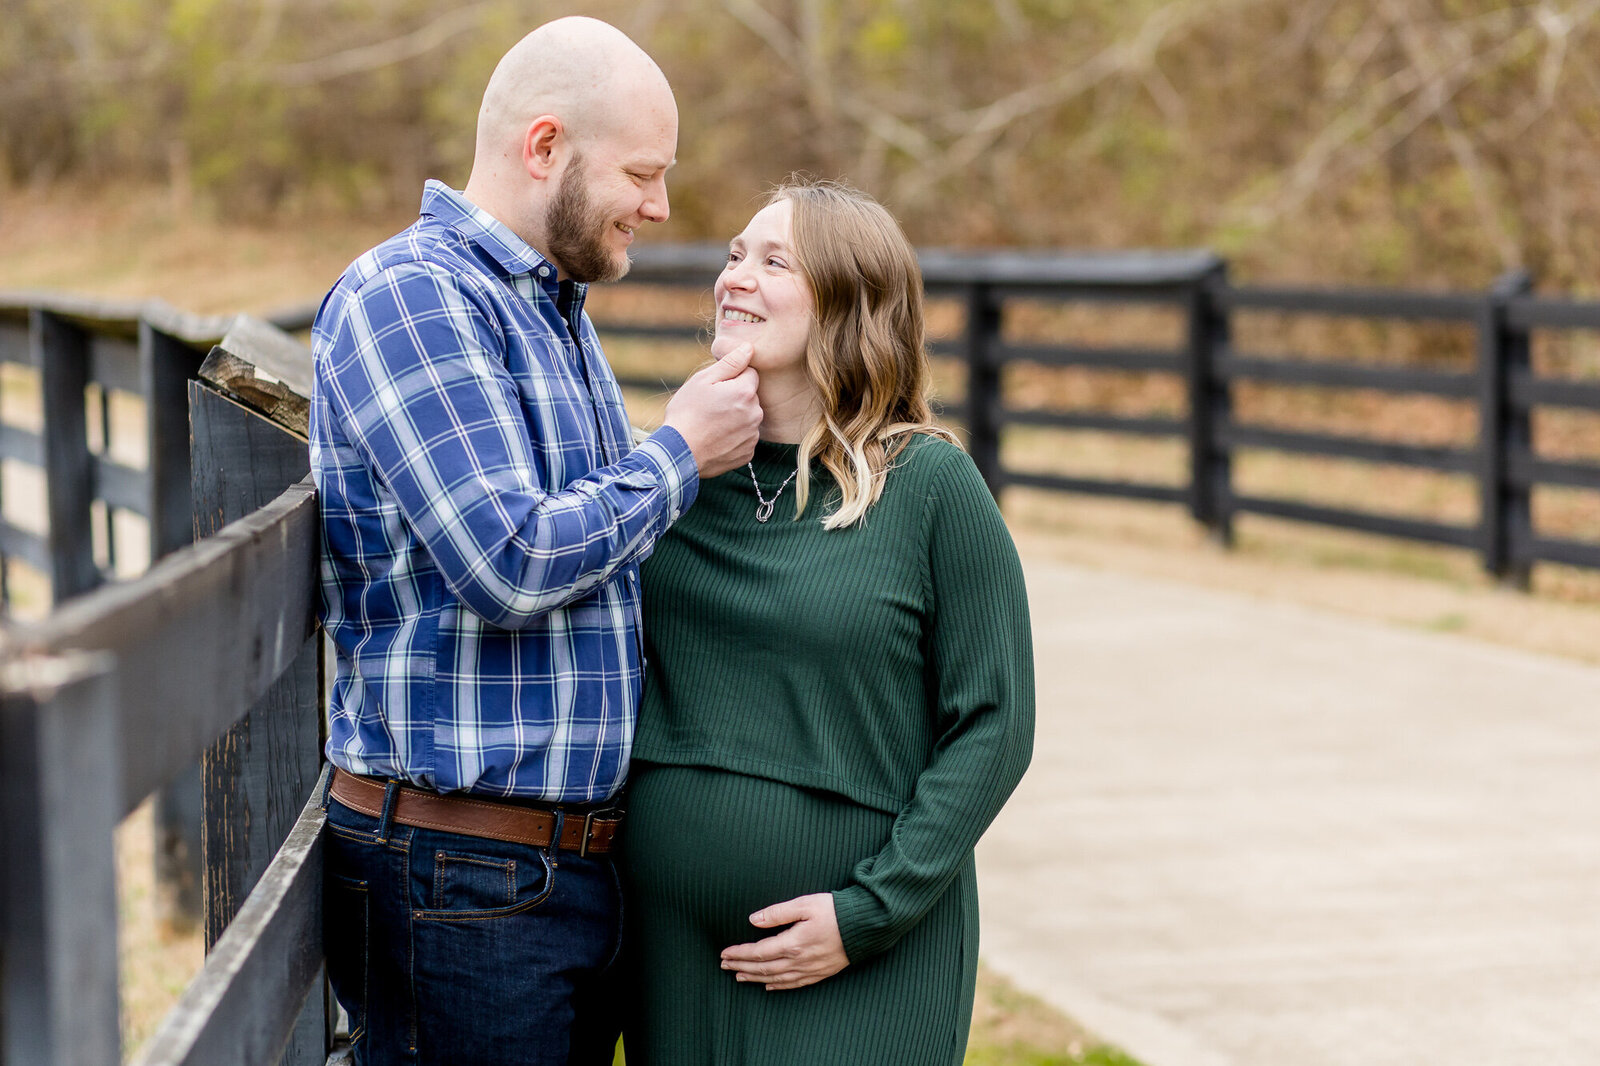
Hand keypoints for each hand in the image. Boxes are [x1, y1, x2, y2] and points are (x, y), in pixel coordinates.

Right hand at [663, 342, 761, 478]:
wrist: (679, 453)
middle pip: (750, 396)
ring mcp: (752, 436)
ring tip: (712, 424)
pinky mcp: (748, 453)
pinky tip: (716, 438)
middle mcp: (755, 414)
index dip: (731, 378)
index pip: (750, 373)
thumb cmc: (687, 413)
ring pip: (748, 417)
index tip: (715, 389)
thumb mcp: (703, 381)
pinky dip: (734, 437)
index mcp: (745, 392)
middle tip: (710, 407)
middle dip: (735, 397)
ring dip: (736, 417)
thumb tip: (749, 348)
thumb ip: (730, 363)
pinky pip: (745, 437)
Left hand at [720, 893, 848, 991]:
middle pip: (763, 968)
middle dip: (741, 967)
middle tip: (724, 966)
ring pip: (775, 979)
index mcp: (793, 943)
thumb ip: (778, 912)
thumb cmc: (835, 911)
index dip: (739, 953)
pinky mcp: (819, 973)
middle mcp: (798, 961)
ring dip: (754, 979)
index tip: (724, 953)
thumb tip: (753, 919)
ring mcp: (809, 970)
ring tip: (739, 977)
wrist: (865, 926)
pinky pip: (793, 985)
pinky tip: (768, 987)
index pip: (758, 952)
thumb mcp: (805, 904)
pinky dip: (777, 986)